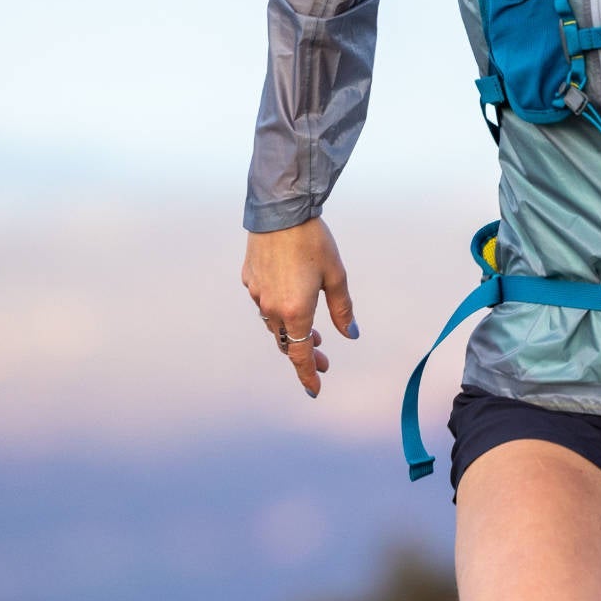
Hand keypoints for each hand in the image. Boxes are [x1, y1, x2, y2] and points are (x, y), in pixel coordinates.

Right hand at [241, 217, 357, 397]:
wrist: (280, 211)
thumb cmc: (313, 241)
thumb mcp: (337, 276)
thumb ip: (343, 310)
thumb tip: (351, 334)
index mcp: (295, 311)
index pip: (299, 355)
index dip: (308, 374)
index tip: (315, 389)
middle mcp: (271, 307)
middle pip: (285, 343)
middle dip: (305, 354)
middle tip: (324, 359)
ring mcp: (257, 293)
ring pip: (273, 325)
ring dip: (291, 333)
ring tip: (312, 334)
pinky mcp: (249, 279)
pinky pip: (263, 304)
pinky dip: (278, 311)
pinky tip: (291, 302)